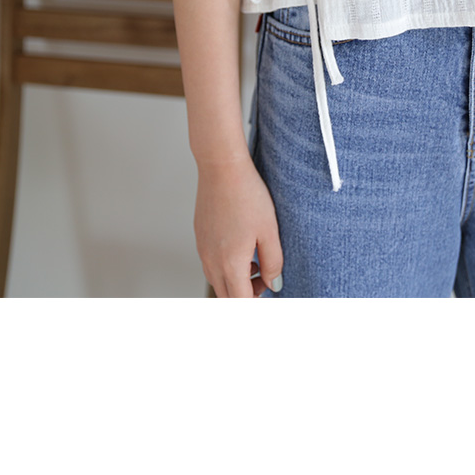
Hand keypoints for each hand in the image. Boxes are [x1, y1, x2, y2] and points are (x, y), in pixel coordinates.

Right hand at [194, 153, 283, 297]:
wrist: (221, 168)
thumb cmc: (248, 195)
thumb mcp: (269, 230)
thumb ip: (273, 262)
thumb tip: (274, 284)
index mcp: (230, 263)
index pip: (240, 302)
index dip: (255, 305)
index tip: (269, 296)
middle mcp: (211, 261)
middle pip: (226, 296)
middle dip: (247, 296)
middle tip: (267, 280)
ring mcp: (203, 249)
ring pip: (218, 281)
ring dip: (237, 281)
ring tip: (257, 262)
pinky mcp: (200, 237)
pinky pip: (212, 264)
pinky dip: (227, 266)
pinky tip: (243, 247)